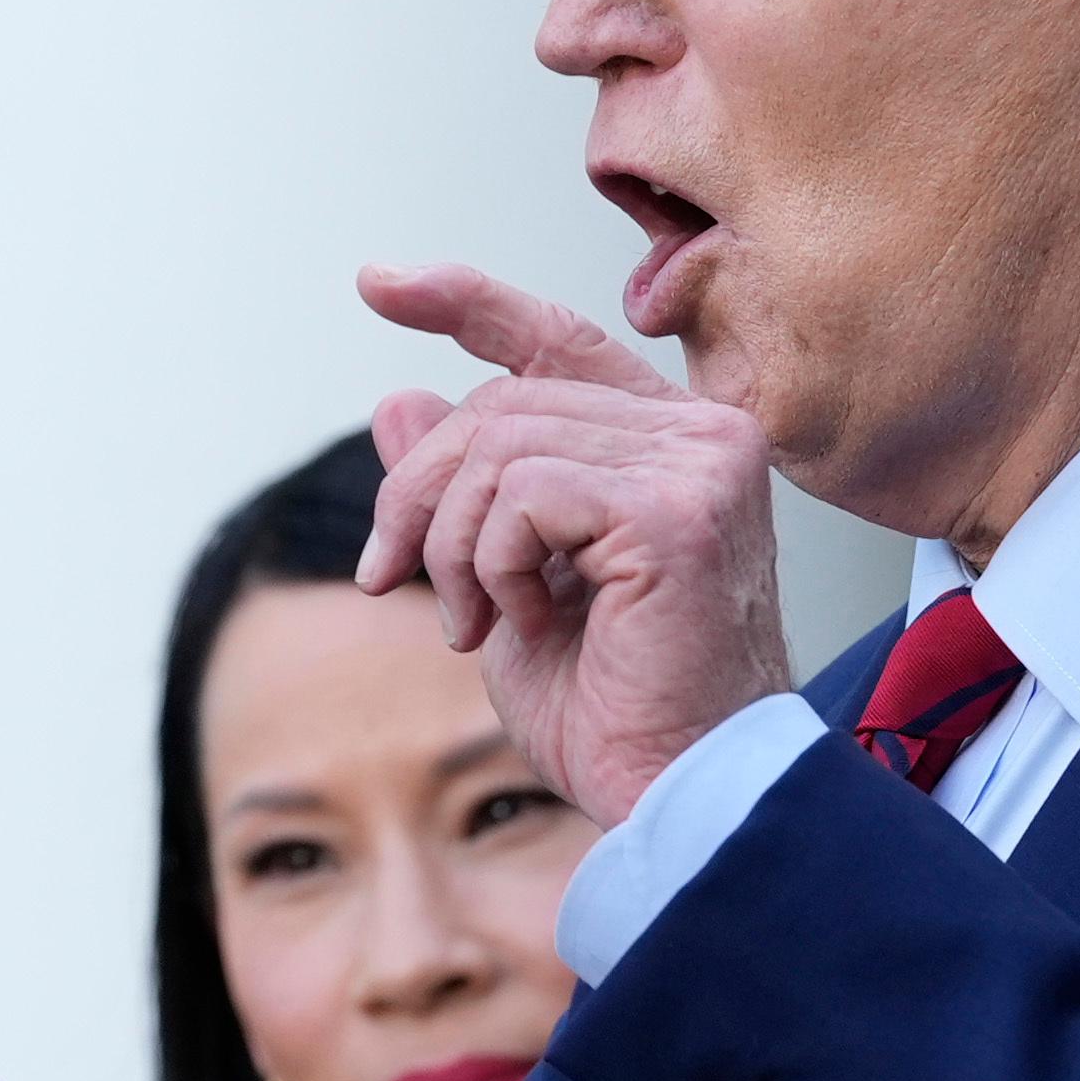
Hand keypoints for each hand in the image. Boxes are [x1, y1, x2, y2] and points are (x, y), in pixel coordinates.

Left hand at [356, 264, 791, 826]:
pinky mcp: (675, 508)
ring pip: (499, 441)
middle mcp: (702, 433)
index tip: (377, 283)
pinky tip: (525, 622)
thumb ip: (466, 491)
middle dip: (418, 495)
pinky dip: (491, 561)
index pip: (554, 340)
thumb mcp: (506, 583)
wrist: (672, 797)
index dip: (463, 301)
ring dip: (450, 543)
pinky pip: (522, 490)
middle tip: (397, 586)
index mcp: (672, 443)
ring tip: (473, 622)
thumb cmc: (613, 711)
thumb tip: (400, 398)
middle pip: (498, 401)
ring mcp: (699, 463)